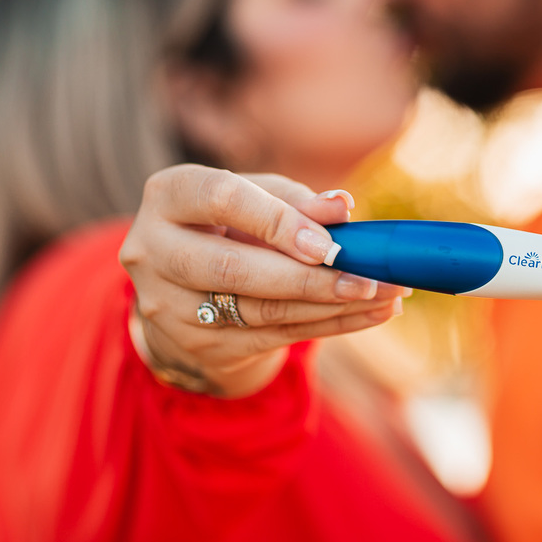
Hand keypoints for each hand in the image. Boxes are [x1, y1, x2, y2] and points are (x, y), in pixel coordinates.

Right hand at [120, 164, 408, 396]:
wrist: (183, 290)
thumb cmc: (229, 226)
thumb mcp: (256, 198)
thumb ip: (295, 200)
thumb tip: (342, 206)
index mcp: (168, 196)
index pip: (221, 200)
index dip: (277, 221)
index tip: (327, 242)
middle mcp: (154, 252)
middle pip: (235, 269)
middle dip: (308, 277)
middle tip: (369, 279)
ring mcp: (170, 307)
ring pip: (261, 310)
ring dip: (333, 305)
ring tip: (387, 295)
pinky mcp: (199, 345)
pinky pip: (276, 336)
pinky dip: (332, 325)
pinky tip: (373, 313)